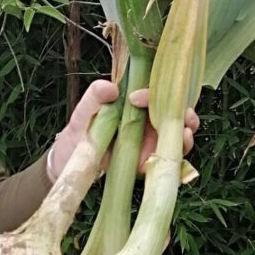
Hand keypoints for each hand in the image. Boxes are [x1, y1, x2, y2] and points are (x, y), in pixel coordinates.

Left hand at [46, 84, 199, 180]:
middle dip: (186, 114)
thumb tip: (111, 87)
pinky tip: (173, 157)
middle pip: (178, 115)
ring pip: (179, 137)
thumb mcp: (84, 111)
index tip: (135, 98)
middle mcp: (149, 123)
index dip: (153, 93)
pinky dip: (176, 160)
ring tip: (184, 134)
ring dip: (186, 135)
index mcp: (137, 106)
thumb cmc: (79, 130)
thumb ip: (95, 95)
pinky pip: (168, 163)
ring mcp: (151, 145)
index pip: (156, 94)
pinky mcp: (148, 166)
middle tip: (184, 116)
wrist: (69, 161)